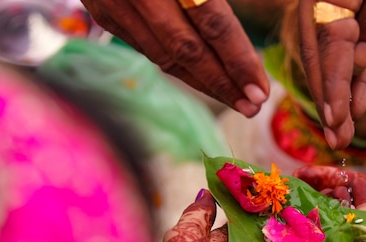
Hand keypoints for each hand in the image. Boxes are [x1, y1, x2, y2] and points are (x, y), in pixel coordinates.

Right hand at [82, 0, 269, 116]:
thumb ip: (216, 0)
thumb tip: (244, 37)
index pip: (213, 23)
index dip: (239, 59)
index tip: (262, 89)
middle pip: (188, 49)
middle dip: (224, 83)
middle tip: (254, 106)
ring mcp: (114, 3)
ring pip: (166, 57)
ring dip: (204, 83)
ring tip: (235, 99)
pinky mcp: (102, 13)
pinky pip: (148, 50)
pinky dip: (179, 68)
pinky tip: (204, 79)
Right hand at [297, 0, 365, 148]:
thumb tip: (358, 63)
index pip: (328, 46)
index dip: (332, 85)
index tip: (334, 120)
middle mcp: (321, 6)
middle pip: (319, 60)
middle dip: (327, 103)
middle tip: (337, 141)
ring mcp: (330, 12)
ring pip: (329, 61)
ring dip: (336, 99)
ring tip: (342, 135)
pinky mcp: (347, 18)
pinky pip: (347, 53)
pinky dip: (351, 80)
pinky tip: (354, 109)